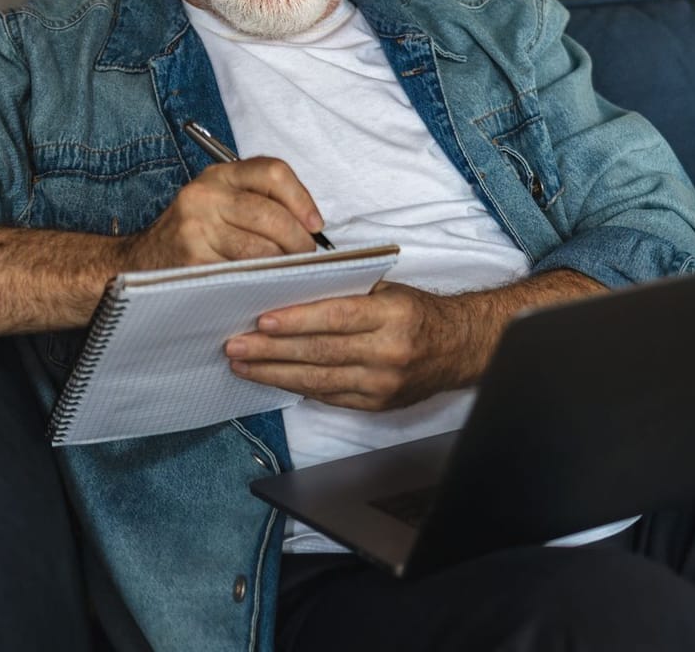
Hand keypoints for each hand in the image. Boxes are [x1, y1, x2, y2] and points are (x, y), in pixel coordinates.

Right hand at [117, 158, 324, 269]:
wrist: (140, 262)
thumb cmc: (193, 235)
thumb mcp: (220, 203)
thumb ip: (259, 202)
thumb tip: (310, 224)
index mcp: (219, 175)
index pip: (273, 172)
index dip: (302, 199)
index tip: (315, 224)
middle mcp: (206, 195)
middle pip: (271, 214)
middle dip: (298, 240)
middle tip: (306, 256)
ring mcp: (196, 228)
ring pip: (260, 248)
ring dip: (282, 264)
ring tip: (287, 272)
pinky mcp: (192, 260)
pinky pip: (241, 272)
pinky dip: (261, 280)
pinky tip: (265, 284)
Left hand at [222, 281, 484, 410]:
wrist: (459, 348)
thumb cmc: (417, 313)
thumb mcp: (389, 291)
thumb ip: (347, 293)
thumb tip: (293, 292)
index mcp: (392, 315)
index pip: (335, 317)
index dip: (296, 321)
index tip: (261, 321)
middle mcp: (388, 352)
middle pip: (319, 352)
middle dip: (271, 351)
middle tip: (234, 346)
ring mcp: (382, 383)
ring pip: (318, 380)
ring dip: (275, 373)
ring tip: (243, 366)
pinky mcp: (377, 404)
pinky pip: (330, 396)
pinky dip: (299, 387)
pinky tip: (274, 379)